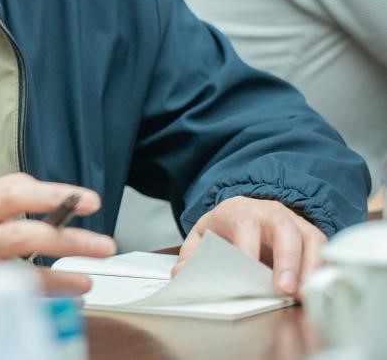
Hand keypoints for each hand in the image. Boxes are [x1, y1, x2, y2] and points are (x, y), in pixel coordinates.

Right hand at [0, 173, 115, 301]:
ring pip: (19, 271)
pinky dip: (45, 296)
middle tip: (102, 244)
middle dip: (67, 238)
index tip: (87, 200)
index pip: (14, 192)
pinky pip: (15, 298)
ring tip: (88, 276)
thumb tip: (49, 193)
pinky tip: (68, 294)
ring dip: (60, 276)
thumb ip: (4, 194)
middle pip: (21, 234)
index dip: (53, 195)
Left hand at [173, 197, 325, 297]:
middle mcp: (270, 212)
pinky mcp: (312, 237)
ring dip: (309, 269)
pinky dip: (322, 271)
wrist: (246, 214)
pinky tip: (315, 290)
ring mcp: (294, 222)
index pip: (245, 222)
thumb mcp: (203, 238)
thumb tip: (182, 275)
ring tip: (302, 296)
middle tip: (284, 290)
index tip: (248, 268)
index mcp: (238, 210)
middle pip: (283, 228)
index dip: (248, 245)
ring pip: (310, 239)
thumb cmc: (225, 230)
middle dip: (286, 260)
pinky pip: (324, 251)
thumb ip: (192, 256)